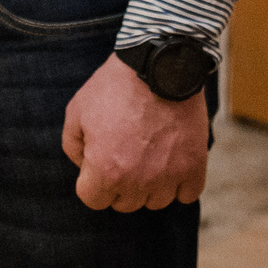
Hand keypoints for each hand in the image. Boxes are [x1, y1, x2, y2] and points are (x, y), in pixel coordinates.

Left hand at [61, 56, 210, 211]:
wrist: (160, 64)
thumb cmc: (115, 86)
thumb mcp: (77, 111)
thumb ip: (73, 146)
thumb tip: (84, 166)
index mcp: (104, 172)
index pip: (93, 200)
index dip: (94, 179)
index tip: (101, 159)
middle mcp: (137, 182)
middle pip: (125, 203)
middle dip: (122, 181)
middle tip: (127, 150)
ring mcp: (168, 176)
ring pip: (156, 201)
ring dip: (151, 184)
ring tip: (151, 152)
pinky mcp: (194, 166)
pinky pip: (187, 194)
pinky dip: (181, 183)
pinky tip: (173, 161)